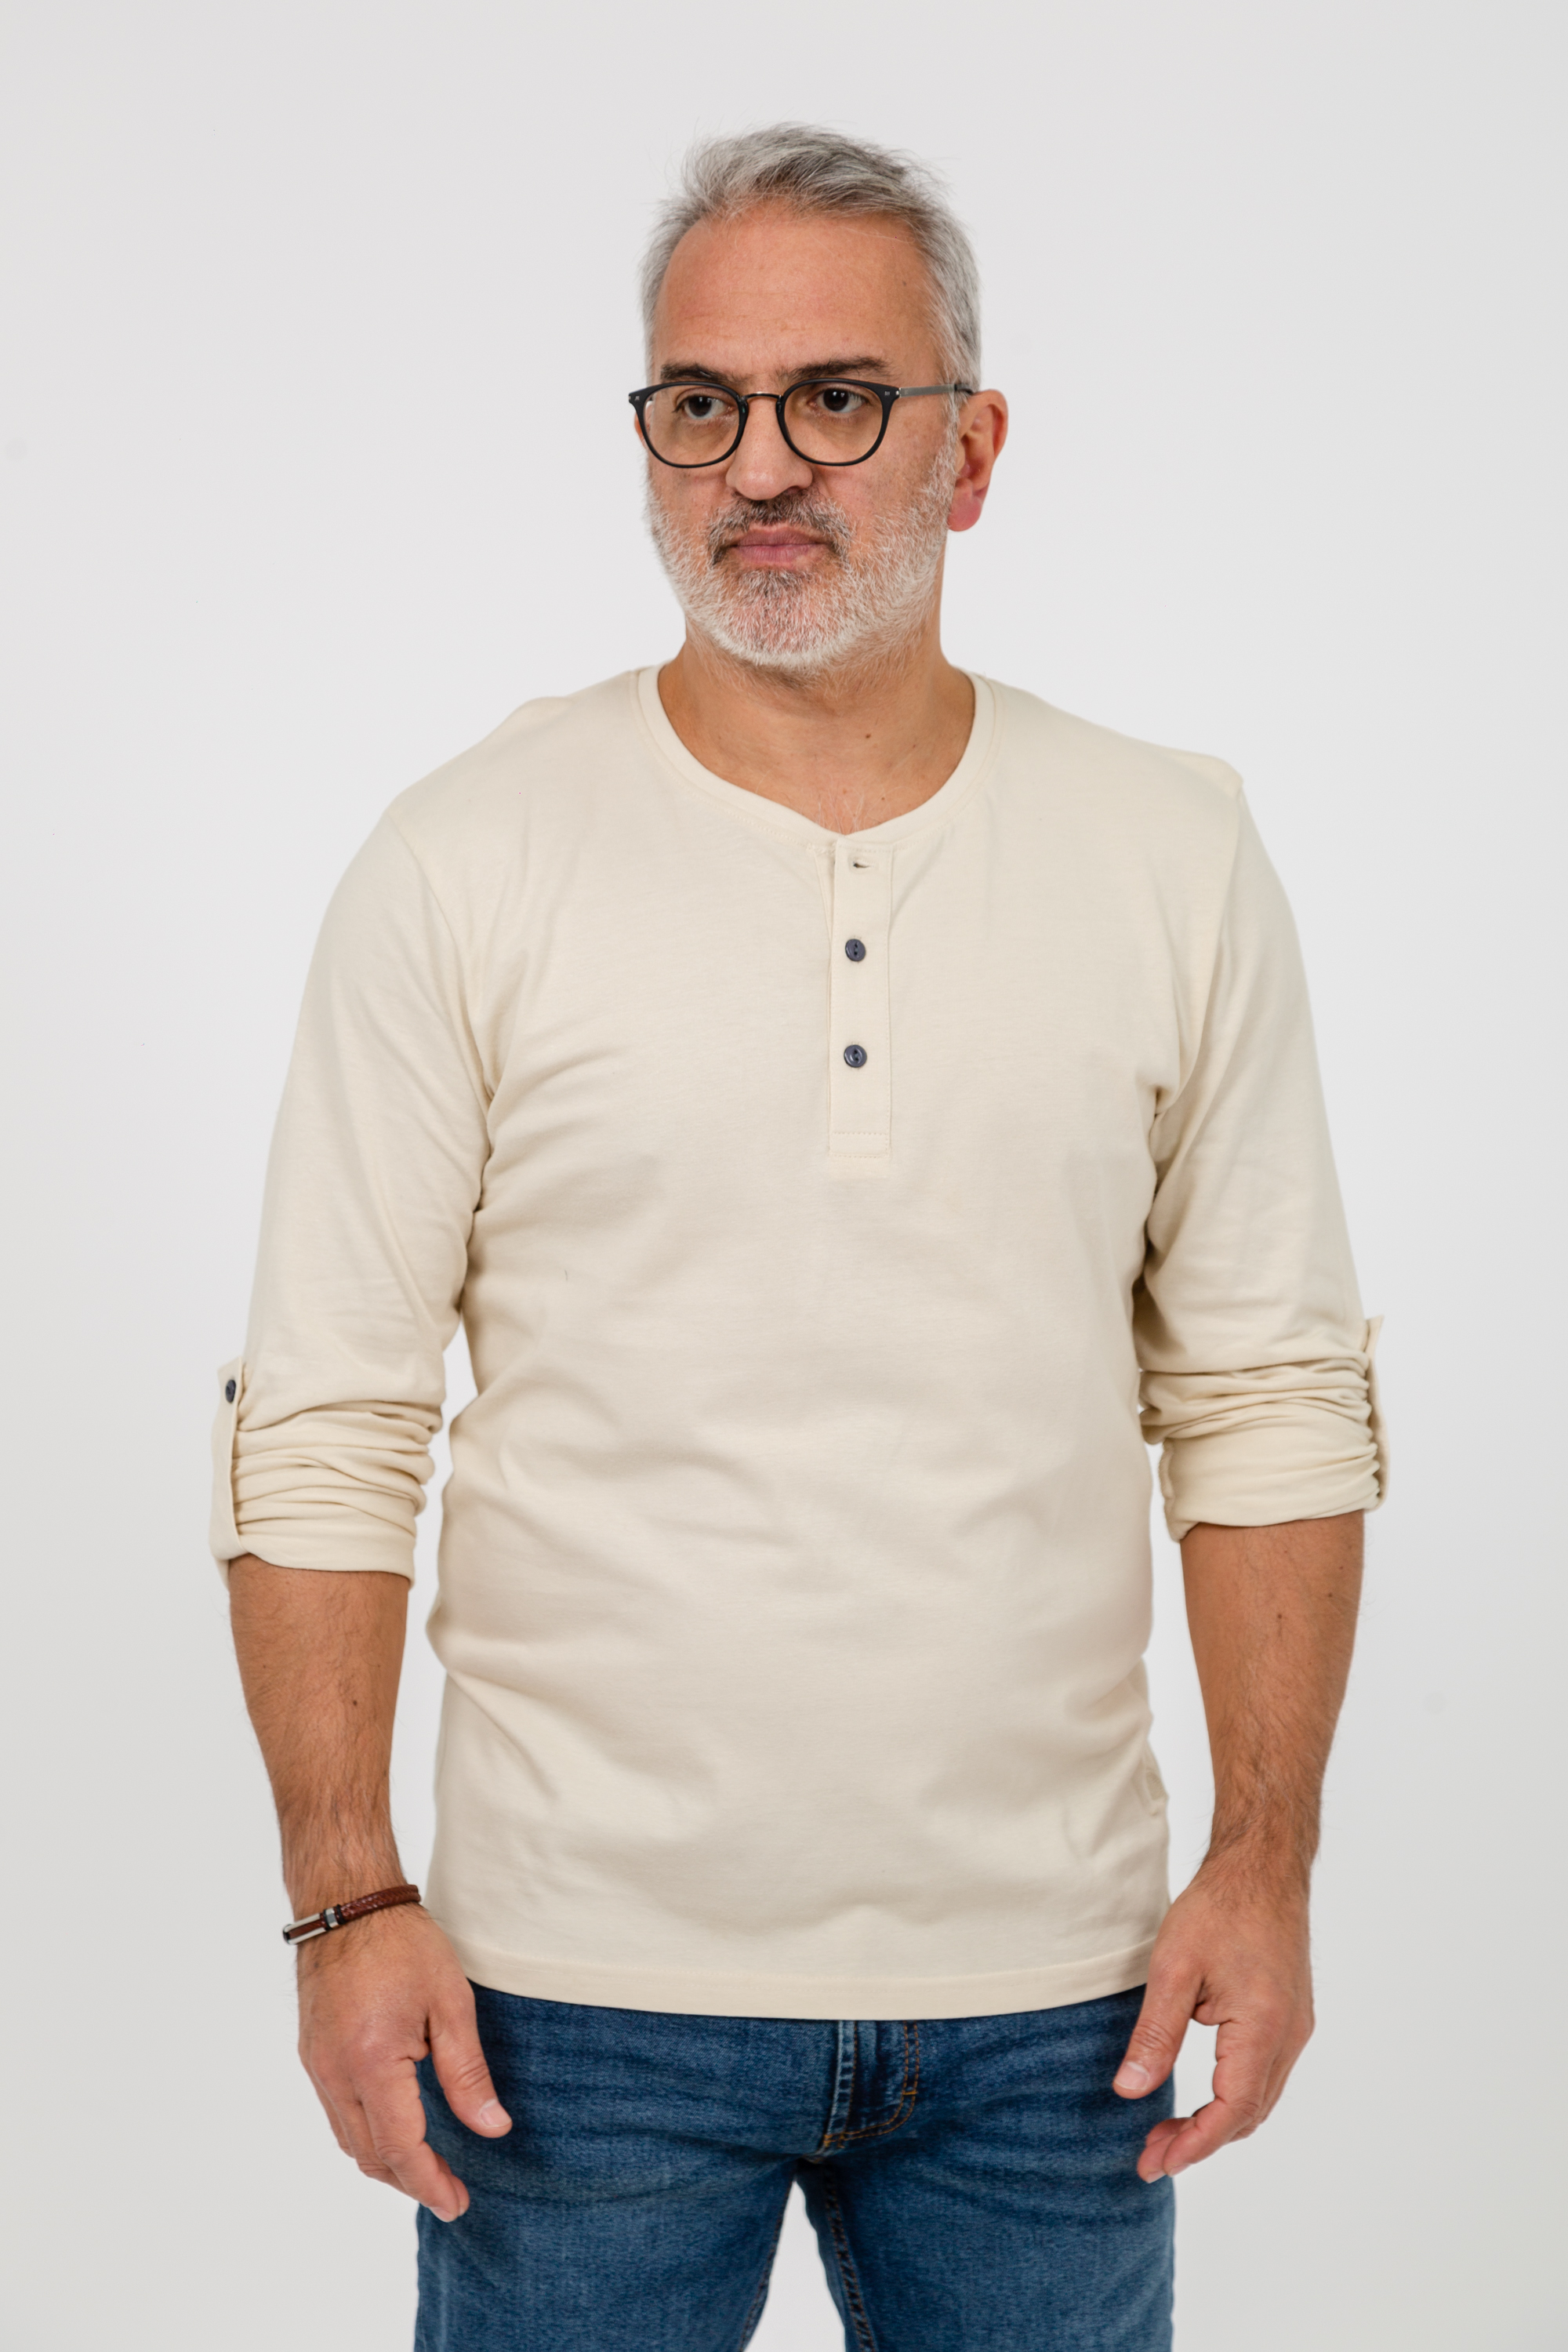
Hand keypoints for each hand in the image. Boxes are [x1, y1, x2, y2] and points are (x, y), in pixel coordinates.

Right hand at [296, 1902, 510, 2220]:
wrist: (347, 1903)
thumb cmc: (402, 1943)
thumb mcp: (450, 2003)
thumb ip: (467, 2073)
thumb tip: (492, 2129)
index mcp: (372, 2063)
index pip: (400, 2148)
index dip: (430, 2183)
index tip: (457, 2203)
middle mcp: (335, 2074)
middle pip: (369, 2155)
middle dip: (410, 2182)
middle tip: (450, 2193)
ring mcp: (317, 2066)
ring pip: (349, 2140)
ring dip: (385, 2163)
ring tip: (426, 2169)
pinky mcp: (312, 2055)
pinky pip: (336, 2114)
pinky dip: (366, 2134)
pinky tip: (393, 2129)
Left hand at [1112, 1860, 1313, 2181]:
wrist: (1262, 1867)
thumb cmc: (1219, 1908)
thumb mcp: (1173, 1968)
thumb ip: (1155, 2034)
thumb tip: (1130, 2091)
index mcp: (1265, 2027)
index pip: (1233, 2111)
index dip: (1194, 2144)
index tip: (1155, 2162)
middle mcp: (1290, 2037)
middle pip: (1248, 2114)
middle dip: (1200, 2141)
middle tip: (1150, 2155)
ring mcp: (1295, 2029)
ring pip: (1260, 2099)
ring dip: (1217, 2123)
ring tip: (1167, 2133)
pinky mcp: (1290, 2018)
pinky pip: (1265, 2076)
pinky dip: (1234, 2099)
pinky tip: (1201, 2098)